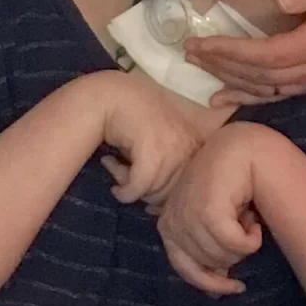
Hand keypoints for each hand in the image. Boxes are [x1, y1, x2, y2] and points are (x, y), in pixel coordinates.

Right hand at [100, 73, 203, 207]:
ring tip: (117, 165)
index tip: (139, 183)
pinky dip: (122, 189)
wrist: (113, 95)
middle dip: (143, 191)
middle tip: (124, 172)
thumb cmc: (135, 120)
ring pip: (152, 193)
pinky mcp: (153, 152)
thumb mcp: (160, 146)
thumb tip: (154, 210)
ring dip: (128, 186)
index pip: (184, 190)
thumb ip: (165, 173)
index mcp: (195, 148)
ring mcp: (173, 149)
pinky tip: (110, 168)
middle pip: (168, 195)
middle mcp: (189, 148)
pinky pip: (138, 187)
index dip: (159, 193)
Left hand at [157, 123, 264, 294]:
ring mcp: (187, 215)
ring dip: (245, 244)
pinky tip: (255, 223)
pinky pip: (236, 245)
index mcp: (168, 223)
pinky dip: (252, 240)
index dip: (211, 282)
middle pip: (211, 264)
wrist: (240, 147)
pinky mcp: (207, 211)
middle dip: (234, 253)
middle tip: (244, 227)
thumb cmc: (227, 181)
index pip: (185, 268)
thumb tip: (216, 290)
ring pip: (225, 256)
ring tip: (247, 218)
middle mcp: (173, 220)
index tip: (236, 287)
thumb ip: (208, 247)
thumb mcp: (212, 216)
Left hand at [185, 0, 305, 105]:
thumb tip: (280, 0)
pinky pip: (272, 95)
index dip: (230, 52)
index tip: (200, 43)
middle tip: (187, 51)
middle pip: (257, 74)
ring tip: (196, 67)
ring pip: (262, 88)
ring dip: (227, 79)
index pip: (265, 54)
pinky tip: (220, 98)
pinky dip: (244, 97)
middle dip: (220, 64)